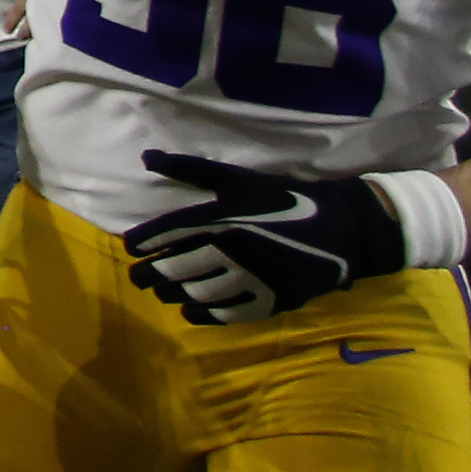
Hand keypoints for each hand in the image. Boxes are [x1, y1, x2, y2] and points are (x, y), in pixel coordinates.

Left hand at [119, 150, 405, 325]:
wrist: (339, 227)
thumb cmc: (284, 198)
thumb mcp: (238, 179)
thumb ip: (190, 169)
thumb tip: (146, 156)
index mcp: (222, 216)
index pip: (168, 233)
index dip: (143, 242)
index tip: (131, 247)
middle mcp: (230, 249)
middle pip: (175, 267)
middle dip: (149, 274)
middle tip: (138, 276)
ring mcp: (249, 278)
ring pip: (195, 293)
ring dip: (172, 294)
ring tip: (162, 291)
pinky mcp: (268, 300)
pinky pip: (224, 314)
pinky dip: (201, 314)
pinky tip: (189, 311)